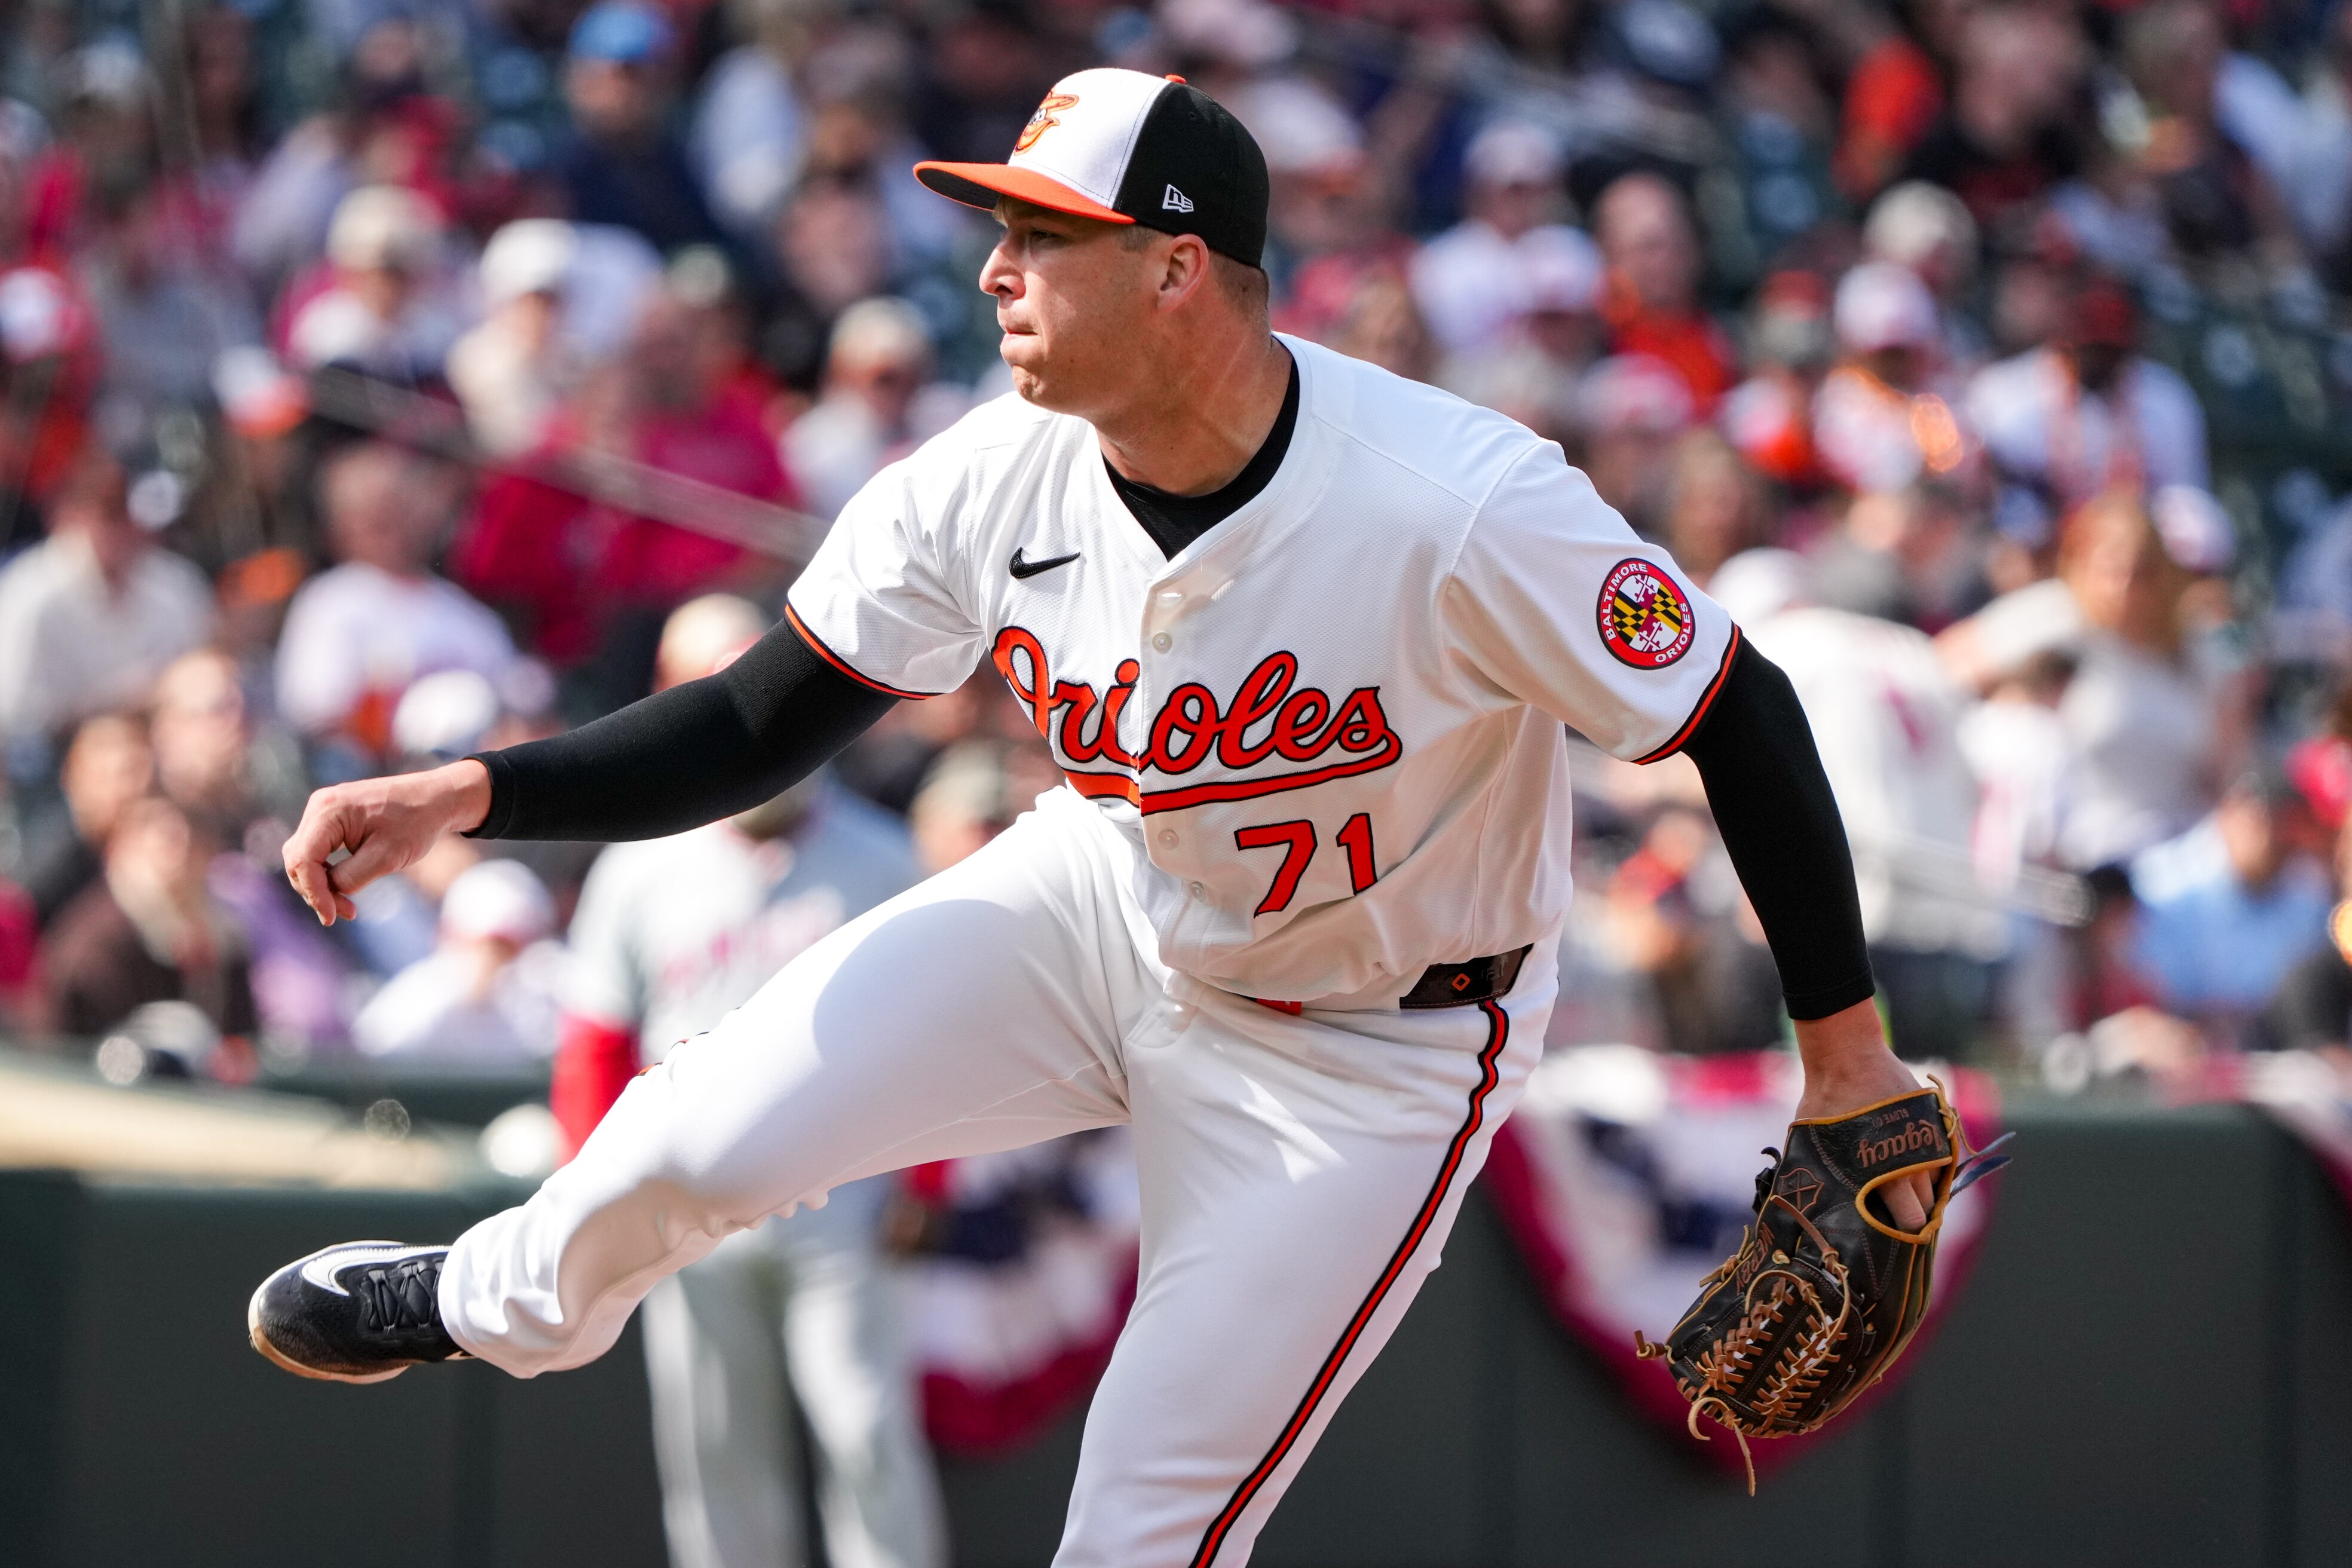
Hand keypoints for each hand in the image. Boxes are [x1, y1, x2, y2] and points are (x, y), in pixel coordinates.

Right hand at [282, 759, 491, 924]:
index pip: (303, 860)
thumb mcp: (386, 857)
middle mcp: (319, 806)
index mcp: (328, 810)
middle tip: (344, 914)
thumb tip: (327, 892)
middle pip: (298, 860)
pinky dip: (327, 873)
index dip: (314, 893)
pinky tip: (344, 889)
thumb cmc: (416, 823)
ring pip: (305, 857)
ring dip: (320, 885)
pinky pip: (317, 850)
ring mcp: (323, 811)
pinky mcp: (332, 818)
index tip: (333, 917)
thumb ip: (350, 877)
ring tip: (347, 907)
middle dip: (316, 891)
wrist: (436, 799)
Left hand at [1792, 998, 1933, 1232]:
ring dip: (1919, 1191)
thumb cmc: (1826, 1102)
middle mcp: (1914, 1164)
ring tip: (1894, 1188)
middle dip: (1911, 1217)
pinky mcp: (1935, 1123)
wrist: (1849, 1056)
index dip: (1900, 1236)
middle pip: (1925, 1209)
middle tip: (1889, 1217)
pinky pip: (1937, 1158)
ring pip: (1934, 1184)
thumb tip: (1809, 1207)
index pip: (1911, 1224)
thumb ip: (1823, 1178)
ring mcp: (1928, 1143)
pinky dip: (1925, 1166)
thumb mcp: (1814, 1145)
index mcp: (1887, 1177)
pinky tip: (1903, 1163)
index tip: (1887, 1239)